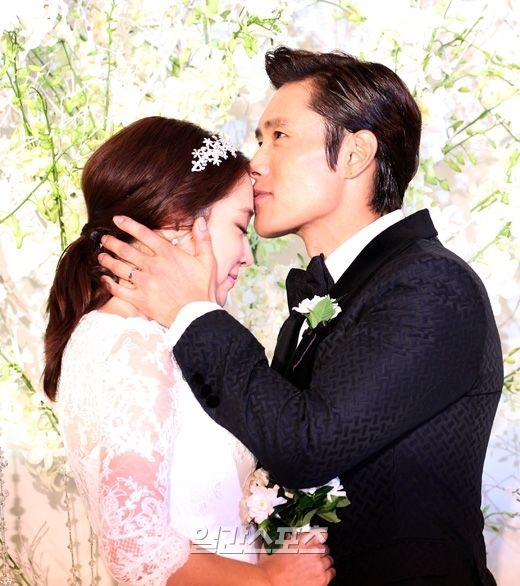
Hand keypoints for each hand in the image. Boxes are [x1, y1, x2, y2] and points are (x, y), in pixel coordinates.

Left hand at [98, 216, 216, 325]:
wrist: (197, 316)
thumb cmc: (203, 289)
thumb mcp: (208, 261)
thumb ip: (203, 239)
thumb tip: (199, 220)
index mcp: (168, 254)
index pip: (144, 234)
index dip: (128, 224)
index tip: (116, 219)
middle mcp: (153, 266)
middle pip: (126, 250)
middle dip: (112, 242)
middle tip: (104, 238)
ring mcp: (144, 283)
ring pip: (119, 268)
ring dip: (107, 260)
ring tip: (100, 256)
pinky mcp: (140, 299)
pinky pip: (118, 290)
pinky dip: (109, 283)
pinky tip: (103, 279)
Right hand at [258, 531, 334, 585]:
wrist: (270, 583)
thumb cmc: (271, 568)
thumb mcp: (278, 547)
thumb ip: (289, 540)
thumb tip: (291, 538)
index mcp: (302, 540)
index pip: (320, 534)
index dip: (318, 538)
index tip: (317, 541)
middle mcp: (312, 551)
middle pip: (325, 548)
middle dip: (319, 552)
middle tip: (312, 558)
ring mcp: (318, 565)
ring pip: (329, 560)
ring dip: (323, 563)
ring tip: (315, 568)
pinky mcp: (322, 579)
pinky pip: (331, 573)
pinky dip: (327, 573)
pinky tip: (319, 575)